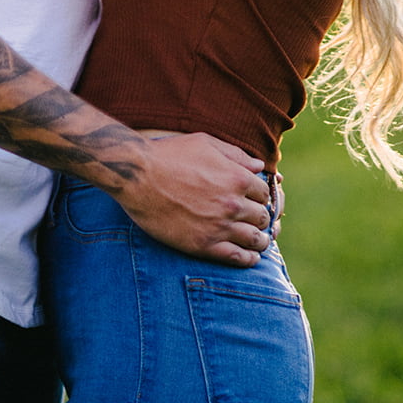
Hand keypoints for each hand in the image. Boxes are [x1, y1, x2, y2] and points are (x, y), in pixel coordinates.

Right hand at [115, 132, 270, 267]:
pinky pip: (236, 258)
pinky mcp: (204, 245)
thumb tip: (258, 166)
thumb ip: (235, 155)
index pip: (264, 193)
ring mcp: (219, 226)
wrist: (138, 175)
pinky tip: (250, 258)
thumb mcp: (205, 143)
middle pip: (262, 217)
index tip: (254, 200)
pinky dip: (248, 259)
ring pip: (255, 240)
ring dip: (259, 240)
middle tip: (256, 220)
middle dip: (261, 217)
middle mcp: (233, 203)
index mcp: (237, 177)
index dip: (260, 196)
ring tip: (257, 241)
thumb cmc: (170, 154)